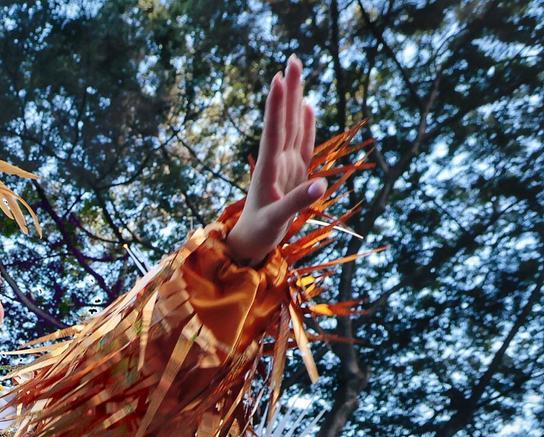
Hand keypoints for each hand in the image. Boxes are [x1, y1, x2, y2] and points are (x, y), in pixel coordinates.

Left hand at [226, 55, 325, 266]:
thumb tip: (320, 186)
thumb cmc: (259, 233)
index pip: (274, 132)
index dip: (277, 107)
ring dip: (295, 99)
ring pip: (292, 126)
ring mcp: (285, 165)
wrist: (250, 243)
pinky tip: (307, 106)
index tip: (278, 78)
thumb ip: (296, 202)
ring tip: (298, 72)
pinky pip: (302, 143)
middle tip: (292, 59)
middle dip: (289, 91)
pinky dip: (306, 125)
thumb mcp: (276, 220)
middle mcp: (276, 162)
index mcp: (269, 170)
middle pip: (284, 120)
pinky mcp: (294, 172)